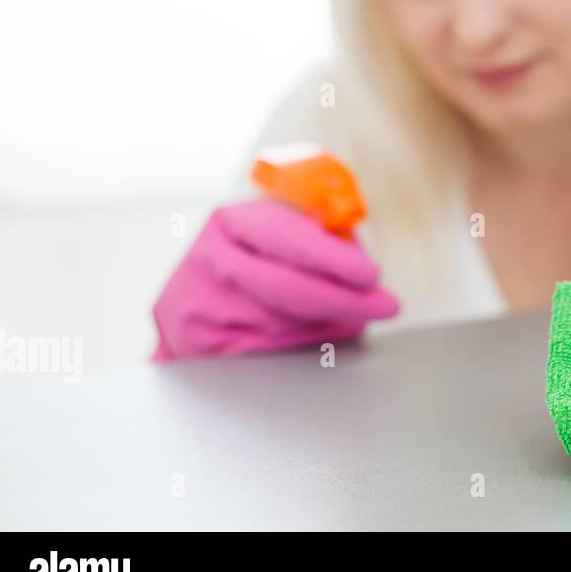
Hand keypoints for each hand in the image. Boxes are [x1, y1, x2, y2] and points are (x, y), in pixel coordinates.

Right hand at [151, 199, 399, 359]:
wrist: (186, 306)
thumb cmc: (249, 264)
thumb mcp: (278, 235)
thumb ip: (320, 237)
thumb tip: (360, 256)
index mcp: (232, 220)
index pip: (288, 238)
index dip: (334, 259)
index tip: (372, 275)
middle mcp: (209, 259)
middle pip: (286, 286)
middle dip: (344, 299)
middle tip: (384, 305)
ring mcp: (198, 303)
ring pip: (280, 323)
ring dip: (328, 325)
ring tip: (355, 319)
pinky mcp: (196, 343)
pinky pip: (262, 351)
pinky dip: (301, 346)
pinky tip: (320, 338)